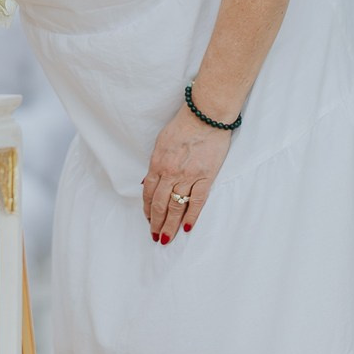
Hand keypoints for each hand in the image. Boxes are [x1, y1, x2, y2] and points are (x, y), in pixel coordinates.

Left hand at [140, 109, 232, 242]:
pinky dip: (191, 216)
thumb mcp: (161, 142)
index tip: (148, 219)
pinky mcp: (206, 176)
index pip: (148, 192)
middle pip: (160, 203)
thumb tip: (147, 183)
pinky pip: (197, 201)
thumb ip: (156, 163)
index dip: (147, 209)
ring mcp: (189, 175)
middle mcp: (170, 172)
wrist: (206, 115)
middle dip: (156, 223)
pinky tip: (187, 228)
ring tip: (167, 238)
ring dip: (170, 224)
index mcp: (158, 163)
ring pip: (176, 206)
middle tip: (155, 237)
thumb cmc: (183, 125)